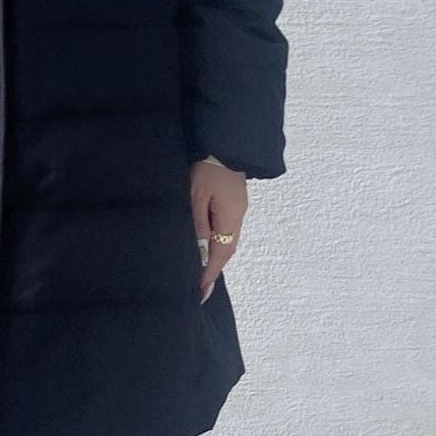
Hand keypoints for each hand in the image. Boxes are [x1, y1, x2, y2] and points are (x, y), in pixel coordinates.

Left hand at [191, 157, 246, 301]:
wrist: (226, 143)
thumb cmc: (208, 167)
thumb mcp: (197, 195)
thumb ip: (198, 223)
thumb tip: (199, 249)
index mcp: (230, 218)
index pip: (220, 253)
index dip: (210, 274)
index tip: (200, 291)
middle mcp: (238, 217)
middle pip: (227, 250)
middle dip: (214, 270)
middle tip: (201, 288)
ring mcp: (239, 210)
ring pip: (228, 241)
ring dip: (217, 257)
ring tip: (203, 273)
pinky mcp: (235, 203)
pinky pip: (228, 230)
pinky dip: (219, 243)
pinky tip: (208, 247)